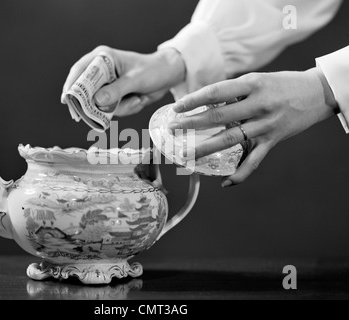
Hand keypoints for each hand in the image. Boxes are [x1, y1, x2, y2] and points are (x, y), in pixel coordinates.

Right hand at [61, 46, 185, 116]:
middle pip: (85, 91)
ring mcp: (107, 85)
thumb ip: (116, 90)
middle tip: (102, 114)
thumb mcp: (135, 80)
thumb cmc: (152, 70)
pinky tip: (138, 100)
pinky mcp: (114, 96)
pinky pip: (111, 110)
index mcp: (103, 58)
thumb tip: (97, 101)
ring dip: (119, 108)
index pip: (79, 70)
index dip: (71, 86)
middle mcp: (101, 71)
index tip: (67, 100)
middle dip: (94, 105)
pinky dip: (125, 109)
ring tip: (137, 99)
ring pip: (100, 105)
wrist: (168, 76)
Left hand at [168, 68, 338, 186]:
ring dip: (205, 149)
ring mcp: (266, 124)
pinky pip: (254, 161)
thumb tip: (204, 102)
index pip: (216, 92)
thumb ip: (234, 92)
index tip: (176, 107)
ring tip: (186, 155)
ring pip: (231, 140)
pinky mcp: (273, 140)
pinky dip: (240, 174)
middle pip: (219, 117)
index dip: (194, 100)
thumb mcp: (257, 80)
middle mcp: (258, 104)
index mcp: (252, 84)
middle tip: (172, 129)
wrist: (318, 92)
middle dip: (191, 124)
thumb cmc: (282, 84)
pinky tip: (224, 183)